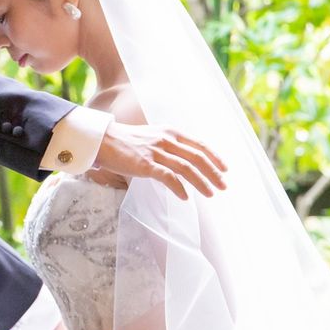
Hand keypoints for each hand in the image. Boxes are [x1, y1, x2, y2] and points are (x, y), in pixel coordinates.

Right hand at [96, 121, 226, 199]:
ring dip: (201, 182)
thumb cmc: (128, 141)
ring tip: (211, 194)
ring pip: (186, 168)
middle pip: (197, 157)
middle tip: (224, 186)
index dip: (214, 157)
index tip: (225, 169)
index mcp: (170, 132)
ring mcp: (156, 152)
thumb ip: (169, 145)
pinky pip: (167, 177)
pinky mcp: (145, 164)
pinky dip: (178, 187)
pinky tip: (185, 197)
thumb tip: (185, 160)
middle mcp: (166, 140)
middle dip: (213, 172)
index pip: (198, 144)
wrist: (104, 140)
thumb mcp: (153, 136)